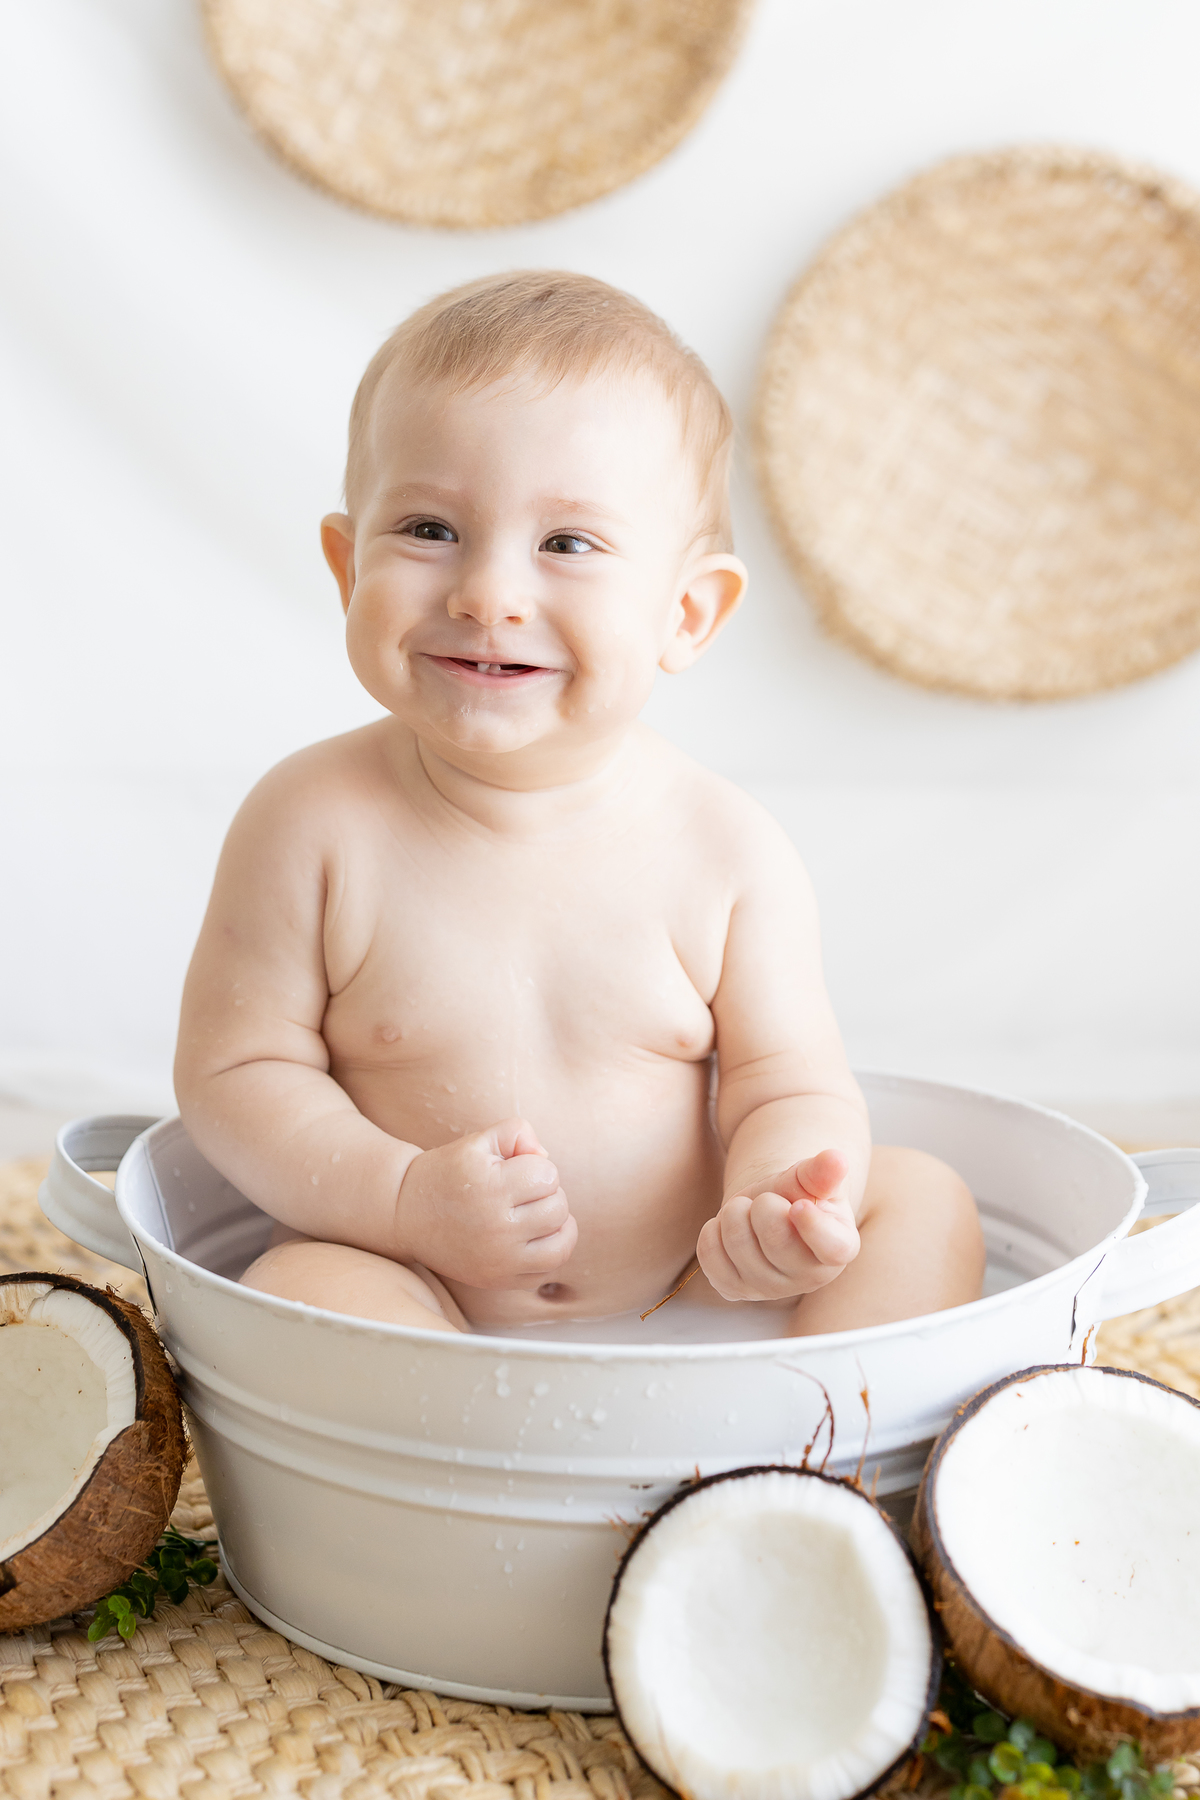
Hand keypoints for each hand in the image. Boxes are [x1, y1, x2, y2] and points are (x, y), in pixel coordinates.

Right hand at [394, 1118, 575, 1288]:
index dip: (536, 1166)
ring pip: (561, 1244)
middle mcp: (497, 1227)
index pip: (548, 1175)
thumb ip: (518, 1133)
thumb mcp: (478, 1141)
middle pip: (558, 1208)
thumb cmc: (448, 1172)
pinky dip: (550, 1253)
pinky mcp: (497, 1280)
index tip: (515, 1169)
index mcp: (492, 1188)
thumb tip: (546, 1159)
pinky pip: (546, 1271)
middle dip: (548, 1193)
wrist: (406, 1213)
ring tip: (539, 1214)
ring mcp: (498, 1259)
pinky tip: (536, 1237)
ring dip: (558, 1225)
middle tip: (524, 1191)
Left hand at [697, 1149, 859, 1301]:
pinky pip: (710, 1256)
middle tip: (765, 1199)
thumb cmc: (796, 1192)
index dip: (813, 1226)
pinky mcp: (735, 1289)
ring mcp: (770, 1289)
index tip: (798, 1204)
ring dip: (735, 1213)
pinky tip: (730, 1228)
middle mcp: (809, 1277)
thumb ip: (821, 1171)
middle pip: (776, 1240)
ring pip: (737, 1246)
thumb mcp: (810, 1178)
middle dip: (762, 1204)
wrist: (767, 1210)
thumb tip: (836, 1159)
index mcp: (839, 1247)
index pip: (832, 1248)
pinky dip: (713, 1230)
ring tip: (748, 1211)